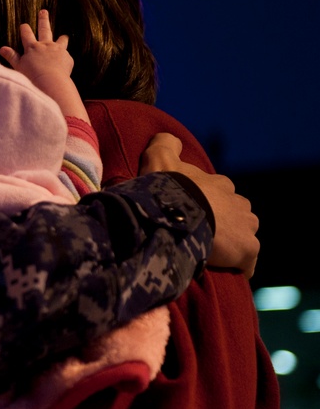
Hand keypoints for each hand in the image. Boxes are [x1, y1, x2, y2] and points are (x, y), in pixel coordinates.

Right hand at [0, 9, 73, 81]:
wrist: (51, 83)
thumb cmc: (32, 76)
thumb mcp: (18, 66)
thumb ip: (11, 56)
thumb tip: (1, 48)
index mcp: (32, 47)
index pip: (27, 34)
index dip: (24, 28)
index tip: (24, 25)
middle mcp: (46, 45)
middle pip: (44, 30)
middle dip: (43, 20)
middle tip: (44, 11)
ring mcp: (58, 50)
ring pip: (61, 40)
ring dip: (62, 38)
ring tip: (64, 36)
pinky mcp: (67, 58)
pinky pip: (66, 56)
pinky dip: (65, 58)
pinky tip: (64, 62)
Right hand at [140, 132, 258, 278]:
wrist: (175, 213)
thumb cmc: (167, 188)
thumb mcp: (159, 158)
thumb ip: (165, 144)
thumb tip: (170, 138)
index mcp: (220, 184)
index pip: (219, 195)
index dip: (205, 205)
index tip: (191, 216)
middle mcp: (238, 202)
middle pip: (236, 215)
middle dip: (223, 225)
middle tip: (199, 236)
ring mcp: (245, 225)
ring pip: (243, 236)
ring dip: (231, 245)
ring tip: (209, 255)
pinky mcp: (248, 248)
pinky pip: (247, 262)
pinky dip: (238, 267)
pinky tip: (222, 270)